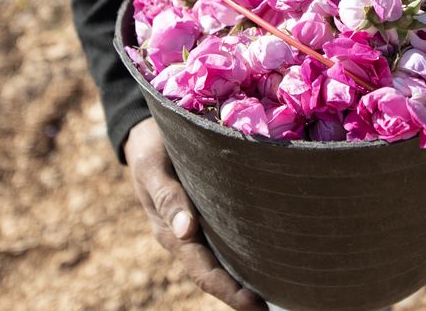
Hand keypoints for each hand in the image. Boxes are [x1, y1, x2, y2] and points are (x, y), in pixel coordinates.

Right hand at [124, 118, 266, 310]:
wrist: (145, 131)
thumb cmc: (150, 147)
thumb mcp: (152, 168)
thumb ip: (167, 196)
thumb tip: (186, 230)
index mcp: (170, 231)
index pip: (202, 270)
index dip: (227, 290)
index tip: (255, 303)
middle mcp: (186, 235)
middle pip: (216, 272)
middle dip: (242, 293)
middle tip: (277, 306)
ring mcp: (196, 226)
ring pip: (223, 258)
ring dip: (246, 276)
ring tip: (280, 288)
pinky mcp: (207, 211)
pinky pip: (226, 238)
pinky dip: (245, 250)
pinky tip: (269, 253)